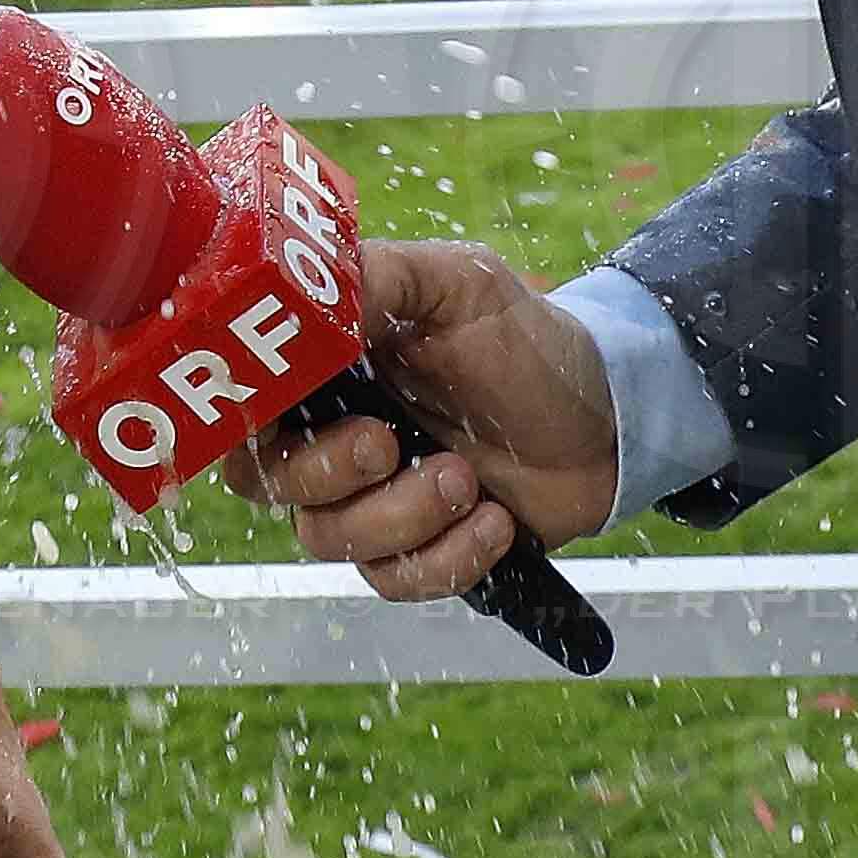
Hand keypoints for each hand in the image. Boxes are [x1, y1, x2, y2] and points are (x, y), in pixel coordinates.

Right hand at [241, 240, 620, 595]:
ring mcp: (375, 500)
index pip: (247, 401)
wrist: (610, 423)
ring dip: (402, 516)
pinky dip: (447, 559)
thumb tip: (301, 289)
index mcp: (328, 368)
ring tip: (470, 481)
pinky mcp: (420, 551)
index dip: (252, 414)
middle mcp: (334, 436)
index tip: (295, 409)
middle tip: (389, 444)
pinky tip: (497, 522)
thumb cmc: (528, 343)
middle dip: (326, 471)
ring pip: (330, 538)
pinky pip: (394, 581)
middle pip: (267, 479)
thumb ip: (378, 277)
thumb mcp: (459, 284)